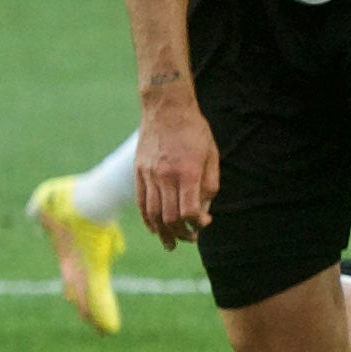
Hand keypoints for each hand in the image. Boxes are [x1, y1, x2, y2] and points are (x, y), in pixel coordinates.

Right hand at [135, 97, 218, 248]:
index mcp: (187, 172)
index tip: (204, 223)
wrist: (166, 107)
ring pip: (152, 213)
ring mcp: (149, 175)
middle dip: (181, 233)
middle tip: (191, 238)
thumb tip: (204, 211)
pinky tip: (156, 229)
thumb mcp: (212, 154)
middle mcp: (165, 176)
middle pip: (169, 217)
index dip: (197, 223)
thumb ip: (210, 184)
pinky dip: (148, 219)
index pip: (189, 210)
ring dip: (162, 233)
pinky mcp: (138, 172)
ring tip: (171, 244)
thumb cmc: (195, 130)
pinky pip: (142, 202)